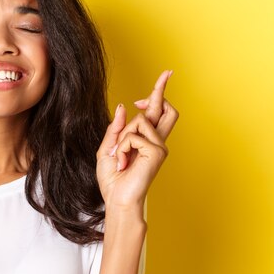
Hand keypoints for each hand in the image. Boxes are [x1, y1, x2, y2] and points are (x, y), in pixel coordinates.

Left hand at [96, 70, 178, 209]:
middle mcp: (157, 141)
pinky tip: (122, 164)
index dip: (160, 92)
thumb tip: (123, 106)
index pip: (158, 112)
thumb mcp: (107, 149)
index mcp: (147, 140)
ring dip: (122, 137)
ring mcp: (159, 146)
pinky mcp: (157, 152)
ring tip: (120, 156)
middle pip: (166, 109)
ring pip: (139, 121)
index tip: (166, 74)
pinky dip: (121, 148)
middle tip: (166, 74)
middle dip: (161, 90)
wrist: (117, 199)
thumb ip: (116, 128)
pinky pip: (132, 136)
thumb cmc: (113, 179)